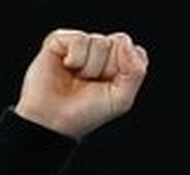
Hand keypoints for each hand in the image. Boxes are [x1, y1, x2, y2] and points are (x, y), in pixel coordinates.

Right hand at [14, 29, 148, 139]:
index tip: (109, 87)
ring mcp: (81, 44)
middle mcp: (101, 51)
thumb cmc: (85, 112)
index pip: (136, 52)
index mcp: (119, 64)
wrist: (53, 120)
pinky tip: (67, 67)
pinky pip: (80, 39)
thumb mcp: (121, 100)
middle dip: (106, 69)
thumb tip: (125, 42)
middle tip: (90, 84)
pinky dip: (75, 58)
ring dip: (89, 68)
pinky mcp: (61, 40)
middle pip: (118, 44)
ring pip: (99, 42)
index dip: (125, 71)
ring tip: (77, 79)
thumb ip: (135, 72)